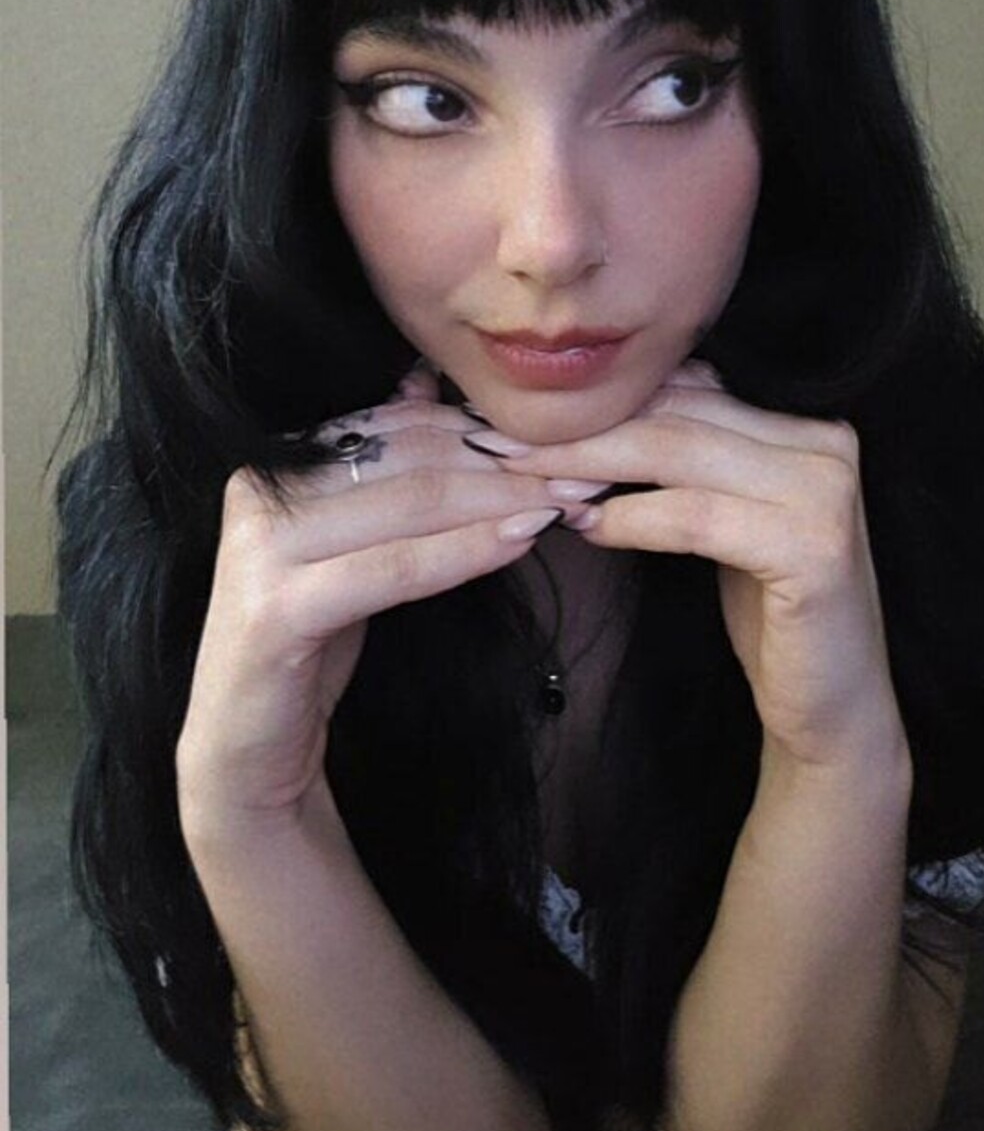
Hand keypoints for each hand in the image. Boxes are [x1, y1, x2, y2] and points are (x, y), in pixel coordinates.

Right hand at [176, 361, 562, 839]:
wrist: (251, 748)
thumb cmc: (313, 637)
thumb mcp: (352, 543)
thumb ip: (383, 470)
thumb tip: (426, 383)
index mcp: (277, 462)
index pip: (402, 425)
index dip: (485, 428)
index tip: (562, 439)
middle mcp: (258, 490)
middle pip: (412, 458)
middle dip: (507, 462)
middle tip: (585, 468)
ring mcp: (259, 546)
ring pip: (410, 504)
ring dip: (501, 501)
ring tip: (568, 501)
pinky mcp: (275, 608)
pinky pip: (393, 568)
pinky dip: (462, 552)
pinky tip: (520, 542)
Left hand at [472, 360, 906, 772]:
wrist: (833, 710)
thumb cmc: (770, 612)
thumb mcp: (729, 519)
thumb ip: (692, 460)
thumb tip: (599, 413)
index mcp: (808, 426)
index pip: (689, 388)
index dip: (606, 398)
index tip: (525, 414)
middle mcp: (827, 444)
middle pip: (678, 414)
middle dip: (584, 428)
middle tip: (504, 440)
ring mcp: (825, 493)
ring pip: (680, 455)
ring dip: (592, 465)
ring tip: (529, 479)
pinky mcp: (812, 548)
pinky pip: (696, 517)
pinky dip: (632, 518)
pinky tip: (583, 526)